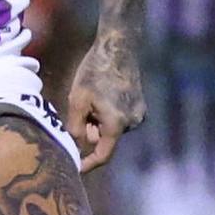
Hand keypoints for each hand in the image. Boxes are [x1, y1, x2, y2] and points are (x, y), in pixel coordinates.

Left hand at [66, 35, 145, 171]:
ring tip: (94, 96)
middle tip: (82, 108)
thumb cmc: (94, 71)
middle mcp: (132, 122)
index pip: (103, 155)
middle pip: (105, 138)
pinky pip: (120, 118)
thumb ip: (75, 127)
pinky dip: (109, 113)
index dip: (88, 163)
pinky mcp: (140, 105)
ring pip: (112, 128)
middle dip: (91, 130)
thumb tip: (74, 144)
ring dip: (100, 120)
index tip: (76, 168)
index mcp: (117, 124)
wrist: (118, 47)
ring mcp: (139, 114)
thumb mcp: (77, 100)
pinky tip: (105, 93)